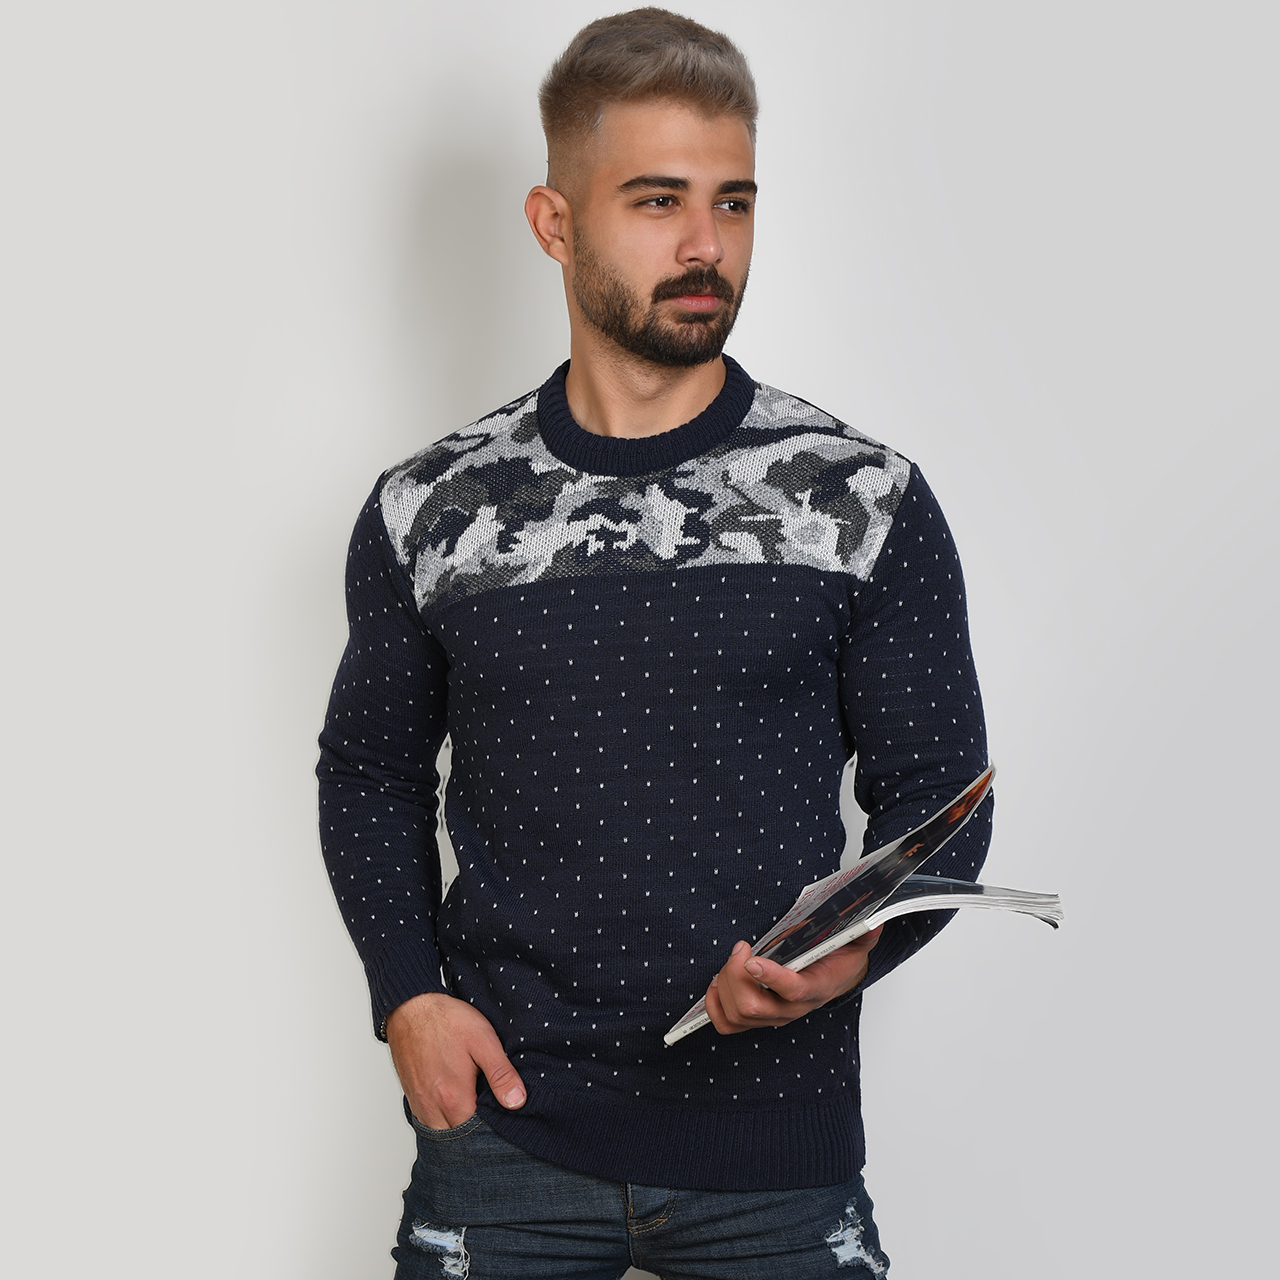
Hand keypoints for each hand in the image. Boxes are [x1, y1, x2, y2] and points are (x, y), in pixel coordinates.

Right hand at [386, 992, 526, 1128]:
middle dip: (474, 1135)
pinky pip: (427, 1121)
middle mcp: (432, 1107)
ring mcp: (418, 1103)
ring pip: (440, 1132)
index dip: (492, 1132)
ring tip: (475, 1112)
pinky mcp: (411, 1095)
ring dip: (457, 1129)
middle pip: (457, 1139)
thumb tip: (517, 1102)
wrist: (411, 1006)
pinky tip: (455, 1105)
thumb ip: (500, 1074)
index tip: (503, 1120)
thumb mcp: (483, 1041)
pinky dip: (442, 1121)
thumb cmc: (447, 1020)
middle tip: (491, 1118)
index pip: (475, 1135)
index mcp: (453, 1098)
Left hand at [703, 928, 883, 1034]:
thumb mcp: (856, 940)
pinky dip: (716, 1005)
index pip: (792, 990)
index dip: (770, 977)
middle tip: (740, 948)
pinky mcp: (757, 1019)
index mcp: (815, 988)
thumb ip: (865, 932)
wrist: (836, 978)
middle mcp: (792, 1009)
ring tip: (730, 960)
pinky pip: (728, 1024)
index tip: (751, 957)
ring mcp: (773, 1017)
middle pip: (753, 1006)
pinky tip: (718, 982)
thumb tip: (874, 921)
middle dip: (735, 975)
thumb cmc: (838, 957)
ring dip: (724, 985)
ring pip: (737, 1014)